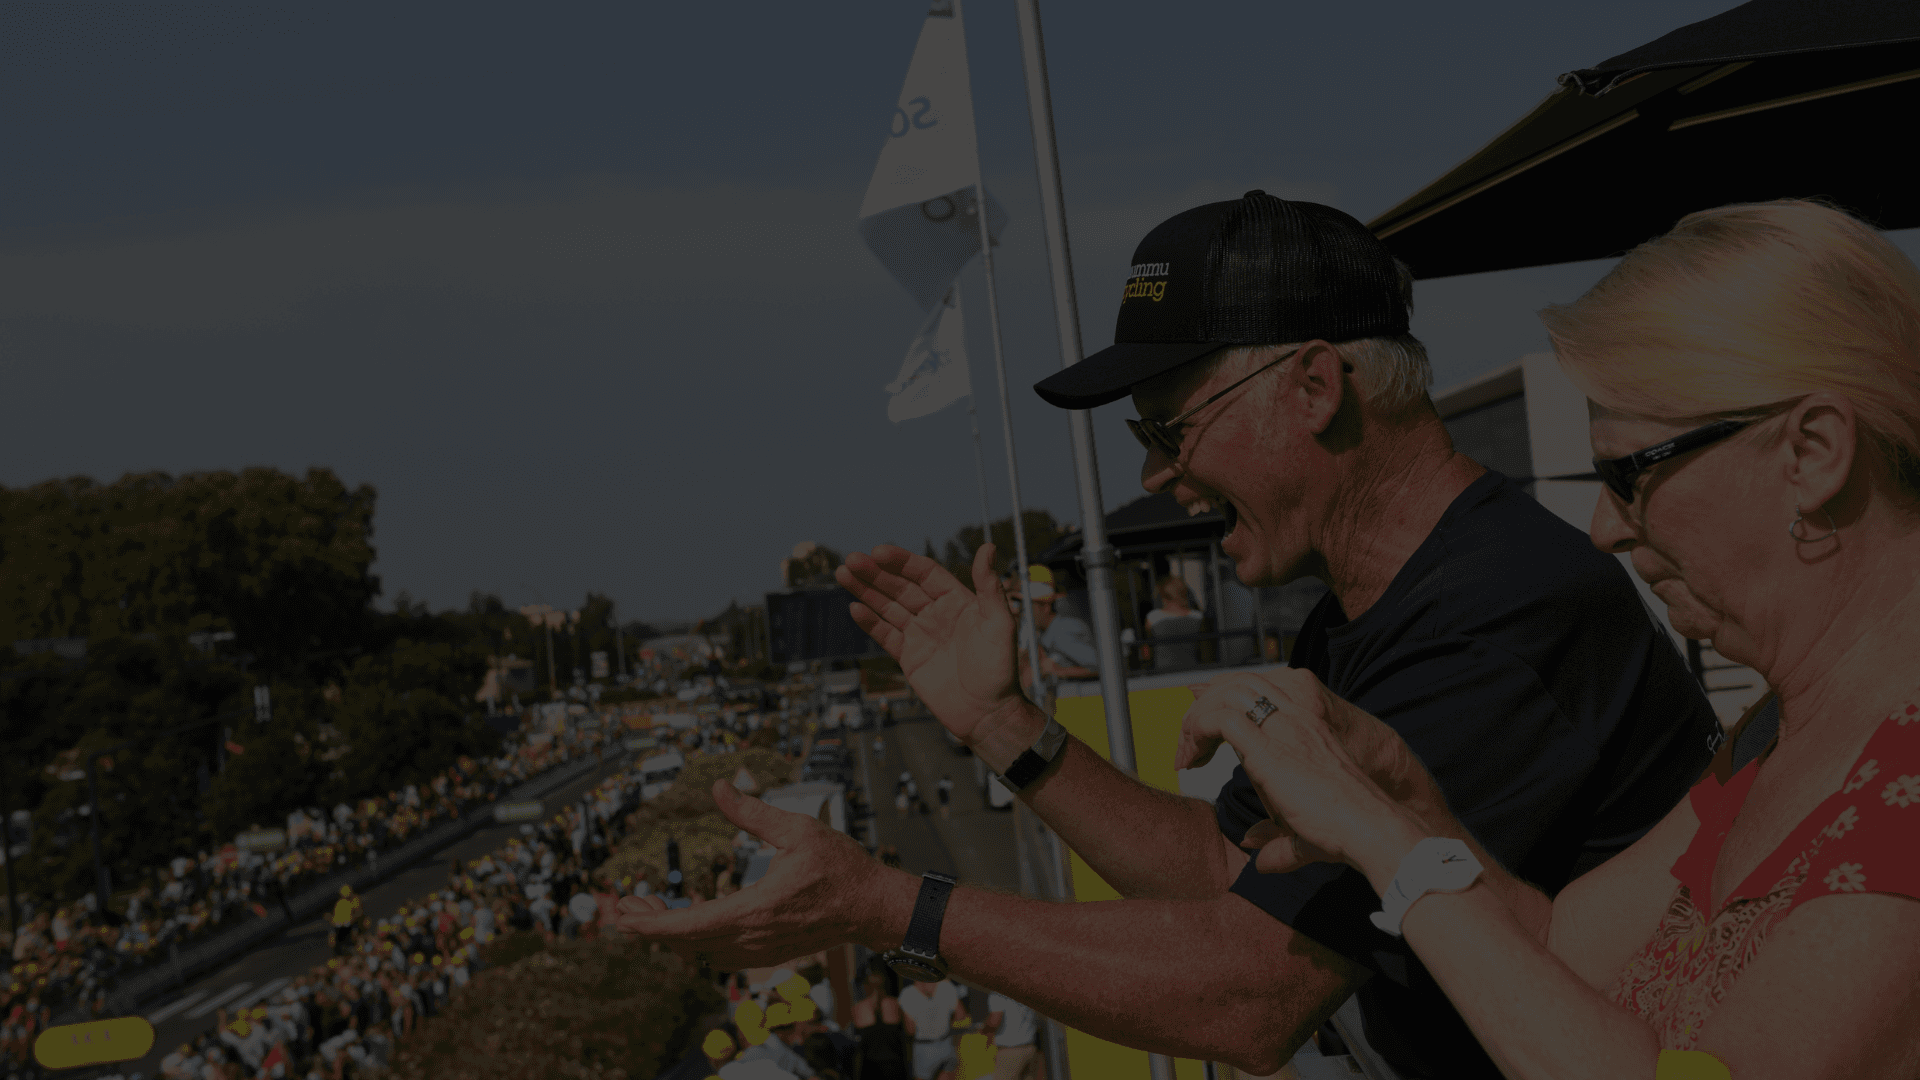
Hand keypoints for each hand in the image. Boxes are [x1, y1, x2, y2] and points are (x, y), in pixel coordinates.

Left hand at [613, 780, 888, 969]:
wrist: (873, 907)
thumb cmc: (841, 868)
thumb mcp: (797, 829)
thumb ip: (752, 812)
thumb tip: (718, 787)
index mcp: (756, 910)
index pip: (689, 926)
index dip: (650, 925)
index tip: (621, 916)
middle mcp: (753, 938)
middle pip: (686, 943)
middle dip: (650, 926)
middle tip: (625, 905)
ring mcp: (759, 952)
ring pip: (699, 952)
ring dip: (671, 934)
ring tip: (650, 907)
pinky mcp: (766, 954)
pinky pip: (718, 953)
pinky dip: (695, 938)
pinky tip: (688, 916)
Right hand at [837, 543, 1023, 742]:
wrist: (988, 714)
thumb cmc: (1000, 669)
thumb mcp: (1000, 623)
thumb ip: (989, 586)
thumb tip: (988, 547)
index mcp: (958, 601)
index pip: (925, 574)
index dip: (902, 562)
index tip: (878, 552)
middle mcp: (937, 614)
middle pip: (901, 587)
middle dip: (876, 573)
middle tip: (851, 560)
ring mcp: (921, 635)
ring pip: (888, 607)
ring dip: (866, 591)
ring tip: (843, 574)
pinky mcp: (910, 657)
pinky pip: (886, 635)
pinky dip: (870, 622)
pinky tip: (854, 608)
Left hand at [1177, 670, 1427, 873]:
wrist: (1370, 827)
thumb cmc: (1344, 830)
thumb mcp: (1302, 831)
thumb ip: (1275, 839)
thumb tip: (1255, 853)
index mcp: (1306, 727)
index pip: (1258, 689)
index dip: (1224, 696)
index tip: (1200, 719)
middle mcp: (1295, 719)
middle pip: (1237, 684)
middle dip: (1204, 703)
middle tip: (1187, 742)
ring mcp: (1283, 729)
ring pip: (1225, 695)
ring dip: (1195, 720)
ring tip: (1186, 756)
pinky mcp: (1269, 748)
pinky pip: (1221, 719)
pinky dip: (1196, 732)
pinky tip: (1190, 762)